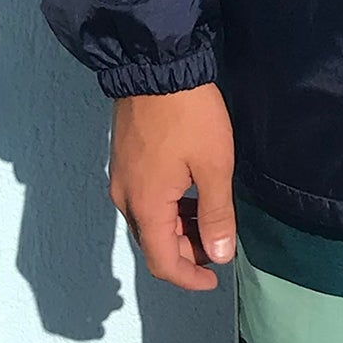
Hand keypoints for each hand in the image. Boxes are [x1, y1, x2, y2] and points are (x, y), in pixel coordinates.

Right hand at [109, 83, 236, 288]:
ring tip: (210, 216)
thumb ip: (217, 213)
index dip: (189, 277)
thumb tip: (220, 254)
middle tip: (219, 241)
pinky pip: (144, 197)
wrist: (156, 64)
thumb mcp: (214, 164)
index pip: (164, 261)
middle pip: (154, 242)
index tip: (214, 277)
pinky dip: (167, 206)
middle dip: (186, 250)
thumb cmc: (190, 115)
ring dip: (177, 227)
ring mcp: (122, 175)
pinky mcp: (125, 157)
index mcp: (146, 205)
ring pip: (148, 219)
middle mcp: (126, 196)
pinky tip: (190, 192)